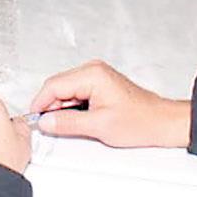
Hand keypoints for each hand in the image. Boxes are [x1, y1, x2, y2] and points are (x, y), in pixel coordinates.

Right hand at [29, 60, 190, 148]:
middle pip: (57, 86)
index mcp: (92, 74)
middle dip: (51, 107)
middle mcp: (92, 69)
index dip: (41, 104)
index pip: (53, 86)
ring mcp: (96, 75)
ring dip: (62, 107)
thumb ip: (68, 123)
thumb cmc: (140, 121)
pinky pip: (75, 92)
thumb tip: (47, 121)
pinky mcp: (98, 82)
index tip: (35, 120)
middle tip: (51, 126)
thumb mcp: (99, 126)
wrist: (162, 122)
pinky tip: (80, 118)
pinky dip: (72, 105)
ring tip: (72, 125)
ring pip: (65, 90)